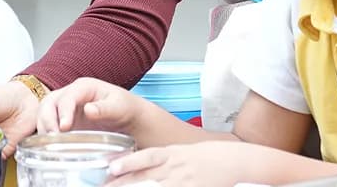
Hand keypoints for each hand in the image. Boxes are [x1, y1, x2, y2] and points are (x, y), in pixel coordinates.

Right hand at [39, 78, 142, 135]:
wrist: (129, 119)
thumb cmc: (125, 108)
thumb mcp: (120, 107)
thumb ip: (104, 108)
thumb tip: (88, 110)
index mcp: (83, 87)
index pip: (67, 97)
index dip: (63, 112)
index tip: (65, 127)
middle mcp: (70, 95)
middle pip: (49, 103)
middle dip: (47, 120)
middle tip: (53, 138)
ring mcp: (65, 109)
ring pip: (45, 114)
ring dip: (44, 129)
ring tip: (50, 145)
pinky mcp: (64, 122)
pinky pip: (50, 127)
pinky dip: (47, 136)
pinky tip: (52, 148)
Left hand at [105, 142, 241, 186]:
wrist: (227, 160)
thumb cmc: (195, 156)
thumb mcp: (172, 153)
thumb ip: (150, 161)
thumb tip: (123, 167)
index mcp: (167, 154)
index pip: (144, 158)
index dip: (127, 162)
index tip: (110, 169)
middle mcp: (172, 167)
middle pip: (145, 177)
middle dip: (123, 184)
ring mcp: (181, 181)